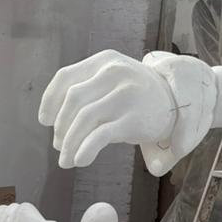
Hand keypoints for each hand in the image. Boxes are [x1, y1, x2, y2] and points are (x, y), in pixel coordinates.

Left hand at [40, 50, 175, 169]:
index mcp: (105, 61)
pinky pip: (100, 136)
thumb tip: (55, 128)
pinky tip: (80, 160)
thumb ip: (86, 92)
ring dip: (69, 143)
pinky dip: (84, 150)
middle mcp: (115, 73)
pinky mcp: (134, 118)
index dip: (49, 101)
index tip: (44, 121)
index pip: (65, 77)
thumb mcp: (112, 81)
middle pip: (72, 100)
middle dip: (60, 126)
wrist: (177, 103)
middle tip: (59, 145)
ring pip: (83, 119)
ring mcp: (126, 95)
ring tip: (66, 159)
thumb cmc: (135, 96)